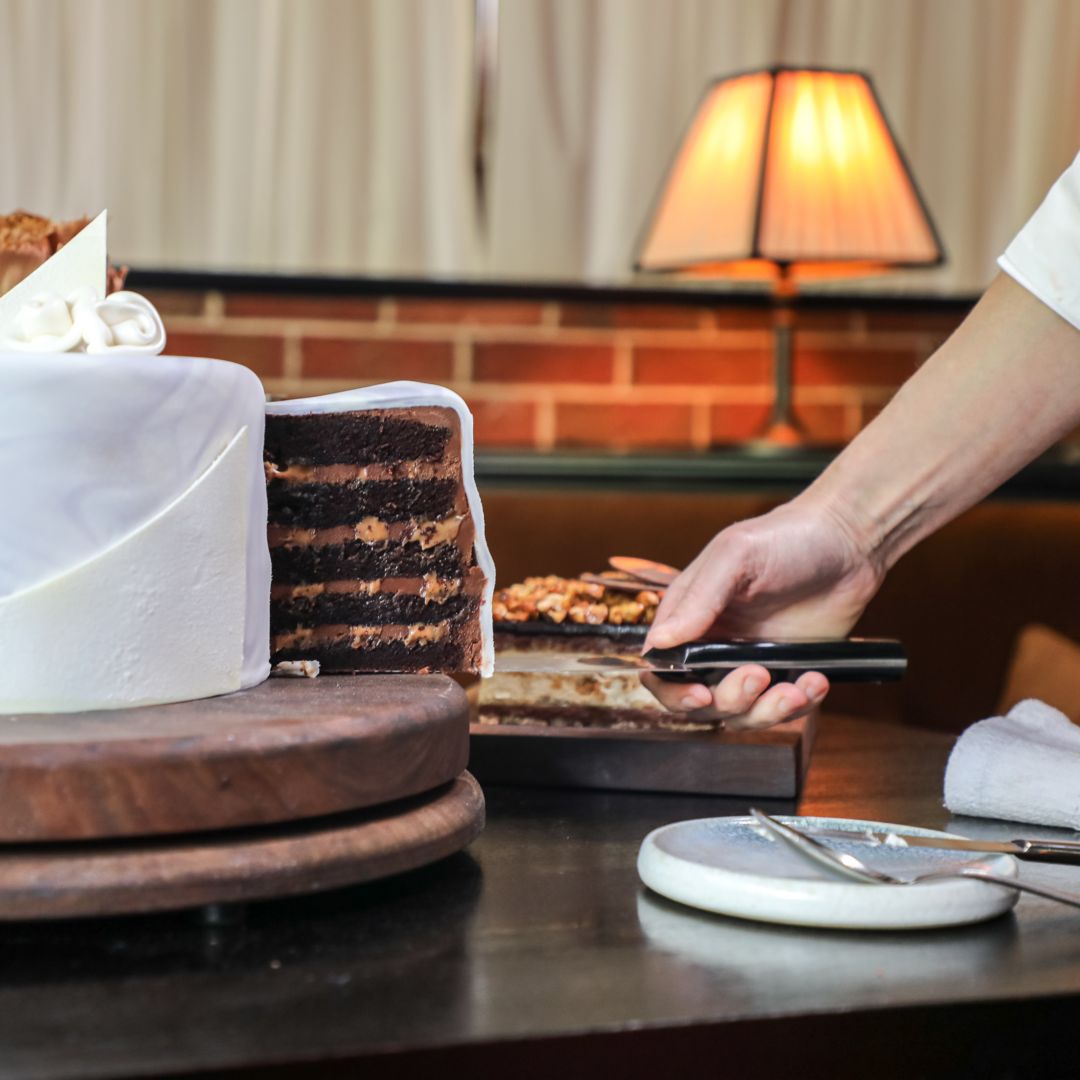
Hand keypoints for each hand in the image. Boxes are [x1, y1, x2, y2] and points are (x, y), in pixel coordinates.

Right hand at [641, 496, 882, 728]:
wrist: (848, 541)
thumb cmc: (785, 538)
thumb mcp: (735, 557)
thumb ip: (697, 600)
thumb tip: (660, 642)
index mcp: (690, 615)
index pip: (661, 666)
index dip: (673, 689)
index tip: (700, 693)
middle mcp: (714, 643)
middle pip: (701, 698)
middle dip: (728, 700)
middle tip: (758, 676)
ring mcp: (750, 660)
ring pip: (742, 713)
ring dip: (766, 711)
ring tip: (795, 690)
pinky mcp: (788, 671)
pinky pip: (783, 708)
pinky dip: (799, 705)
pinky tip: (815, 681)